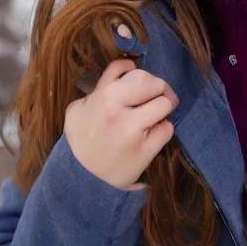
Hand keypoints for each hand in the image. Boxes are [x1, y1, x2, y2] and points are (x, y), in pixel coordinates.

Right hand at [64, 57, 178, 190]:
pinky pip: (166, 129)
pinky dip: (162, 129)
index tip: (140, 78)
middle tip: (159, 95)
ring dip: (163, 108)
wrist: (82, 176)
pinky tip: (151, 133)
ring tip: (156, 114)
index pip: (132, 71)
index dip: (138, 73)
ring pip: (165, 104)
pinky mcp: (145, 150)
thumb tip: (127, 69)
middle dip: (159, 88)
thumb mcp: (79, 107)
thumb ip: (101, 87)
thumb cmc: (82, 138)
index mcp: (103, 96)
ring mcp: (133, 131)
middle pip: (155, 84)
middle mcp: (118, 111)